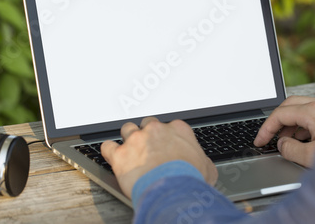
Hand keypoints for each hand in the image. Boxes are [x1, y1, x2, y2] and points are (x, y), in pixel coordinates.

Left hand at [101, 117, 217, 198]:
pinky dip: (109, 151)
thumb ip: (202, 160)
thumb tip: (204, 165)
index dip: (166, 137)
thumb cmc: (189, 178)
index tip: (165, 145)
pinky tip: (111, 154)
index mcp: (177, 129)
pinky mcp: (120, 154)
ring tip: (130, 150)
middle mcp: (155, 130)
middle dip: (147, 134)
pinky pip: (108, 146)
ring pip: (127, 129)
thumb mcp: (207, 168)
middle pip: (147, 124)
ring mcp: (136, 140)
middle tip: (148, 148)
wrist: (173, 190)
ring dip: (128, 139)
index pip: (169, 126)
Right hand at [254, 96, 314, 167]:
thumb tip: (282, 145)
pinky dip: (306, 124)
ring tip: (288, 143)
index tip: (260, 140)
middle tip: (268, 136)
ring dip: (292, 124)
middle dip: (277, 121)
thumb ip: (290, 150)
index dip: (266, 128)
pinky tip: (307, 140)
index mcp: (314, 112)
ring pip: (304, 109)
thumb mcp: (312, 157)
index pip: (280, 114)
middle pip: (290, 105)